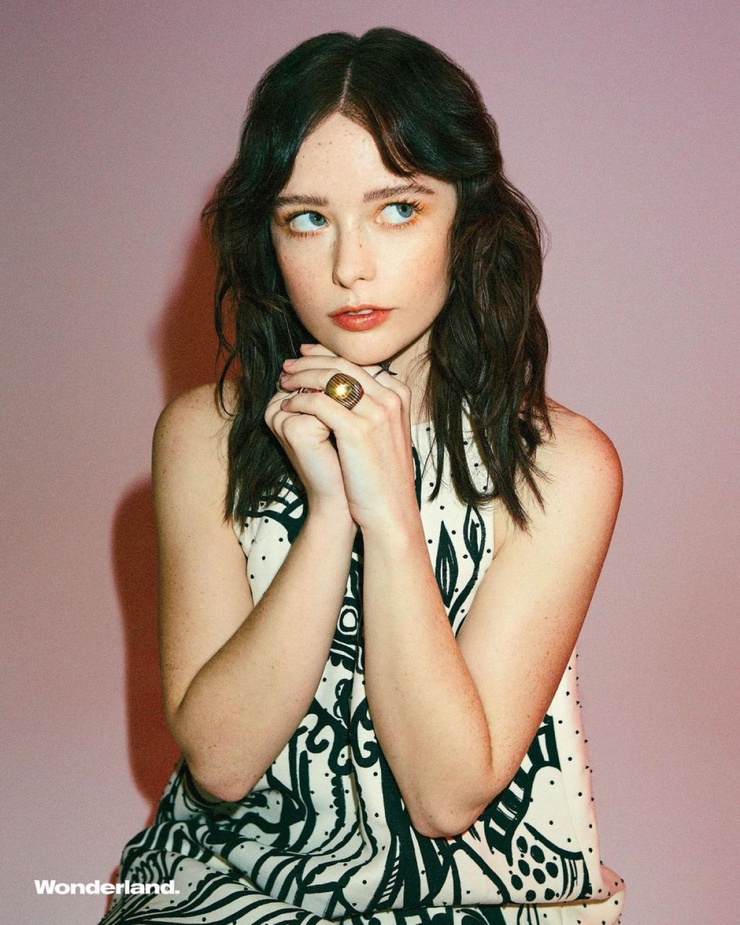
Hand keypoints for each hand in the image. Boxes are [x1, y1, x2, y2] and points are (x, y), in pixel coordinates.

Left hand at [277, 344, 418, 530]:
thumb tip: (344, 386)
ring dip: (300, 376)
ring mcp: (377, 411)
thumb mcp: (385, 433)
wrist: (390, 509)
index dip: (329, 356)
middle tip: (289, 365)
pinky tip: (287, 406)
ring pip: (329, 378)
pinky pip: (319, 402)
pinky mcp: (357, 429)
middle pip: (343, 364)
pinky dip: (298, 401)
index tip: (307, 357)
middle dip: (311, 361)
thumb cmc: (382, 475)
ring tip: (283, 381)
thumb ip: (372, 405)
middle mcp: (391, 397)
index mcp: (399, 394)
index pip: (358, 362)